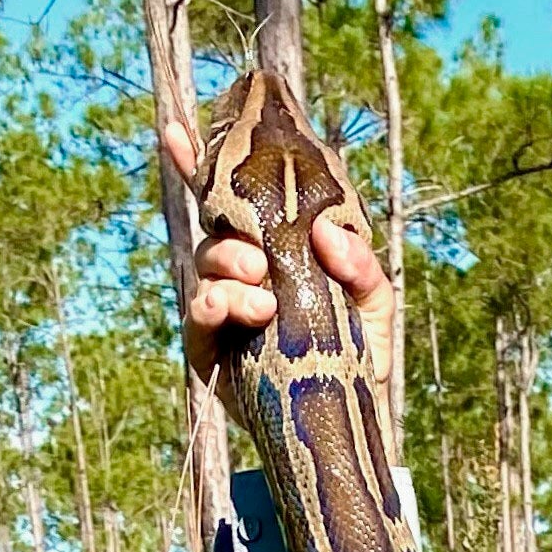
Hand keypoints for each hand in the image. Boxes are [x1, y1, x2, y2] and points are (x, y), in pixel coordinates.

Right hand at [160, 117, 395, 399]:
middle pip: (215, 228)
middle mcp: (240, 272)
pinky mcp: (209, 348)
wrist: (351, 421)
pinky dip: (215, 304)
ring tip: (263, 290)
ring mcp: (222, 308)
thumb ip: (361, 265)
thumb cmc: (362, 354)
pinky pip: (199, 314)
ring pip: (207, 266)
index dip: (199, 163)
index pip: (231, 199)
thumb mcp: (375, 304)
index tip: (176, 130)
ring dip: (229, 269)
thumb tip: (324, 232)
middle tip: (260, 258)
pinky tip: (241, 307)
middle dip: (231, 234)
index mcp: (272, 249)